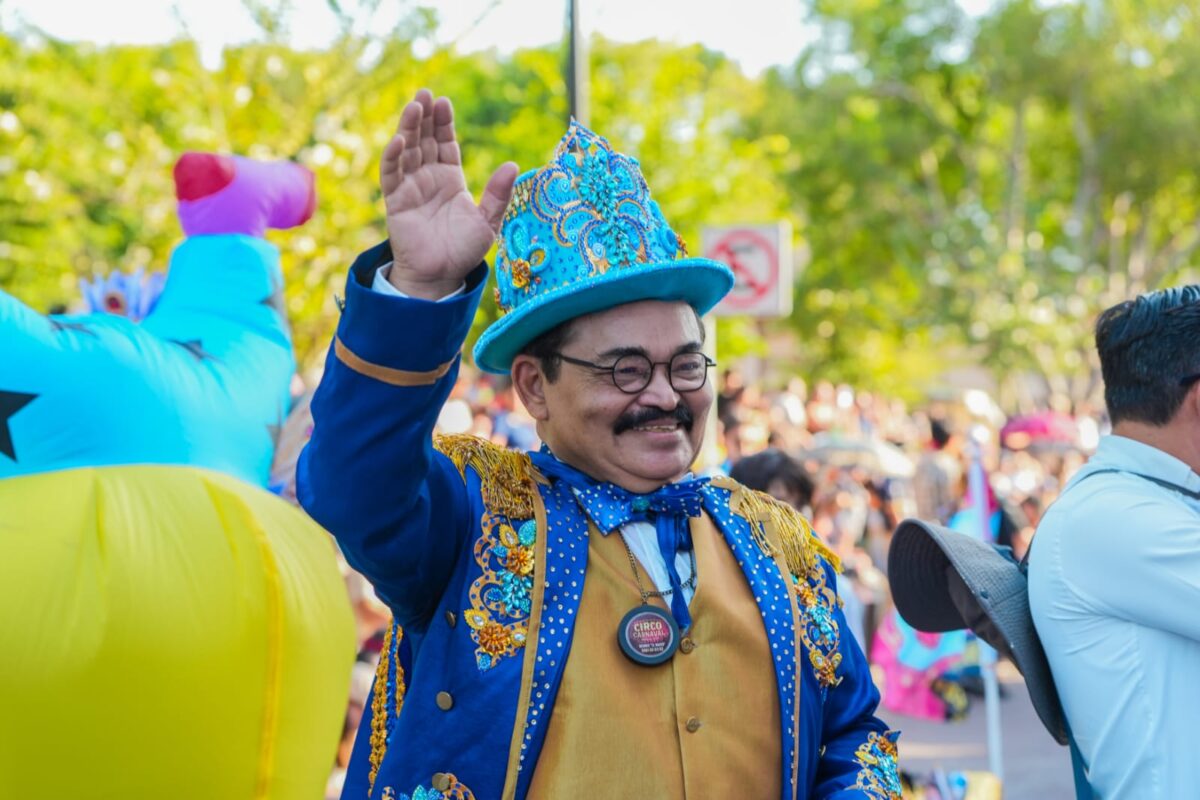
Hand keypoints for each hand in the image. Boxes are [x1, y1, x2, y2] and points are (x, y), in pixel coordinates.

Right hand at [380, 89, 517, 298]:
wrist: (442, 276)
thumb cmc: (464, 251)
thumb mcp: (488, 221)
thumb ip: (498, 194)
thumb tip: (513, 165)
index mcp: (451, 180)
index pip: (445, 143)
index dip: (443, 123)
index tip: (444, 102)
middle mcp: (429, 179)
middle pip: (424, 140)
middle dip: (424, 116)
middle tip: (425, 93)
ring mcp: (410, 188)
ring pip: (407, 151)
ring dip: (408, 128)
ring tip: (413, 106)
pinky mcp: (395, 201)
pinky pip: (392, 174)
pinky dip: (394, 156)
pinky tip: (399, 139)